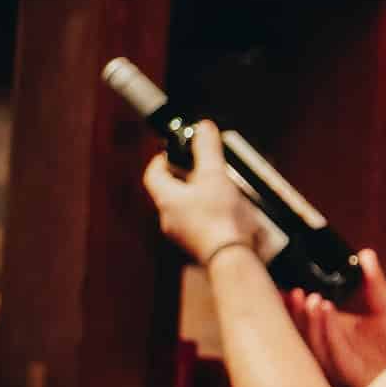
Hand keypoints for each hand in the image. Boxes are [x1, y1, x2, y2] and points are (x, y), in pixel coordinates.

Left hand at [141, 121, 255, 266]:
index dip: (161, 159)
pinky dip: (212, 217)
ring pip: (186, 210)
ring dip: (200, 198)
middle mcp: (169, 219)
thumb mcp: (214, 175)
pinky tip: (232, 215)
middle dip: (186, 178)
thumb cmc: (219, 219)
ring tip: (223, 191)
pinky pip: (201, 226)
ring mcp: (183, 236)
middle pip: (171, 192)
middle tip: (204, 168)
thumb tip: (203, 128)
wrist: (231, 258)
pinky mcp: (200, 247)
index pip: (153, 174)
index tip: (173, 151)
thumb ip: (208, 149)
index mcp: (166, 198)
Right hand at [288, 247, 385, 386]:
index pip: (309, 320)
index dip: (295, 306)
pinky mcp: (353, 373)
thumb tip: (364, 255)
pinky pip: (334, 354)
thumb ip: (375, 285)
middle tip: (294, 291)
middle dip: (295, 314)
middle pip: (305, 333)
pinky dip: (328, 332)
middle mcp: (336, 349)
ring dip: (310, 321)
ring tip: (313, 298)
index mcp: (339, 334)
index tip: (286, 286)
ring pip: (315, 344)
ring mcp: (342, 362)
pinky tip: (328, 312)